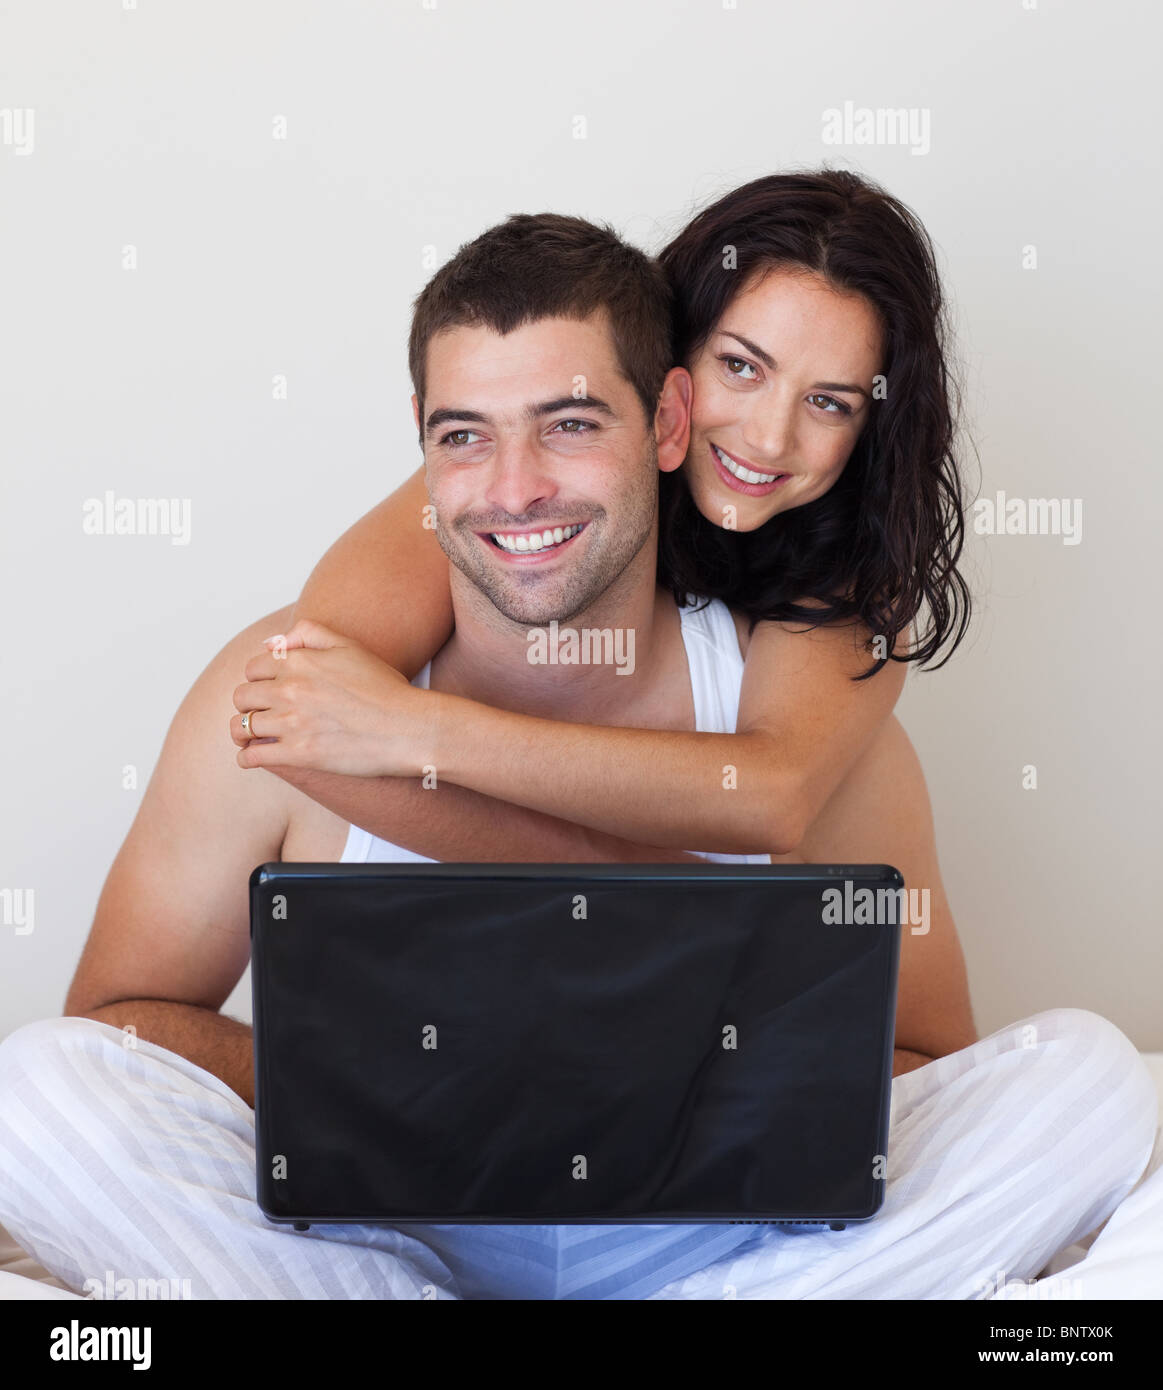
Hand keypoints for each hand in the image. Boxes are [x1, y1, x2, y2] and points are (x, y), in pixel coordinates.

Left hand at [230, 619, 433, 776]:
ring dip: (243, 731)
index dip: (258, 679)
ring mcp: (291, 723)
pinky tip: (253, 757)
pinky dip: (246, 757)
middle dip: (249, 704)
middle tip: (261, 712)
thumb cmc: (384, 688)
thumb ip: (309, 633)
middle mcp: (290, 689)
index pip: (253, 668)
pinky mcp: (297, 754)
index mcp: (299, 662)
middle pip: (243, 696)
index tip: (267, 690)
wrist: (407, 728)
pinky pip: (252, 756)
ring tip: (252, 736)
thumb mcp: (350, 646)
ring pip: (242, 726)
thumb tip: (274, 642)